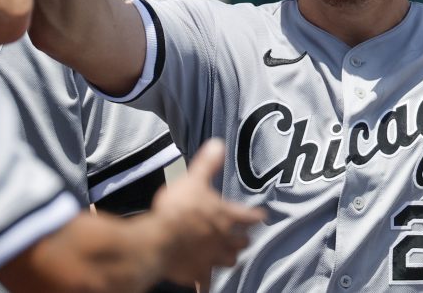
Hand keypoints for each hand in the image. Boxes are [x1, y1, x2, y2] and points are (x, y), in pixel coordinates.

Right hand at [148, 139, 264, 284]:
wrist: (159, 240)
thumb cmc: (178, 208)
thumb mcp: (193, 180)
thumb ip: (207, 164)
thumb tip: (218, 144)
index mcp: (226, 215)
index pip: (249, 216)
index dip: (256, 216)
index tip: (263, 217)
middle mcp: (224, 239)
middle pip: (242, 242)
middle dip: (243, 239)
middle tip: (244, 237)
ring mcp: (212, 259)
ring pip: (229, 262)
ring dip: (229, 258)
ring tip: (228, 257)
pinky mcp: (197, 273)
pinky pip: (205, 282)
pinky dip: (204, 284)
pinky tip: (203, 287)